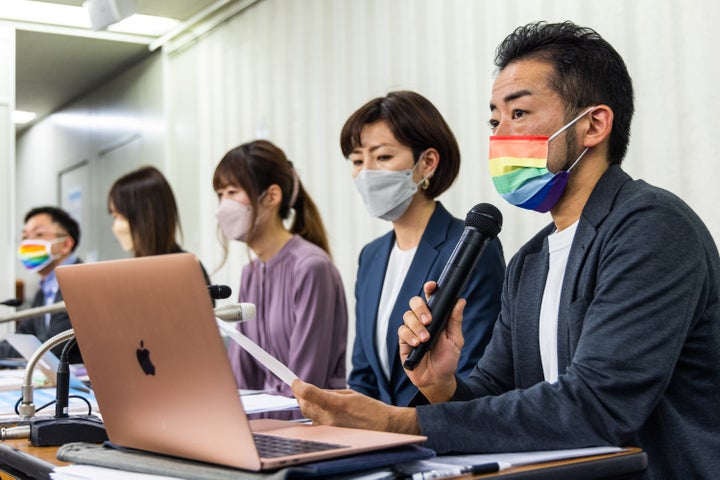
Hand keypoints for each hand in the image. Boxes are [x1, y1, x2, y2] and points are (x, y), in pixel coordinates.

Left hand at [291, 379, 419, 433]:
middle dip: (301, 396)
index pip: (309, 393)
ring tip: (317, 400)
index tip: (294, 381)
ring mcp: (329, 429)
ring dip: (309, 406)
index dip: (298, 386)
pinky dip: (316, 415)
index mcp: (336, 404)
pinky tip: (324, 411)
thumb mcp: (349, 394)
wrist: (383, 426)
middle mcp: (330, 418)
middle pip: (304, 405)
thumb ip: (329, 393)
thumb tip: (312, 392)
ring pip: (309, 415)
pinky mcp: (331, 435)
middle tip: (301, 389)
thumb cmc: (369, 408)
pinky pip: (316, 423)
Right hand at [399, 281, 464, 402]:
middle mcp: (422, 320)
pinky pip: (402, 331)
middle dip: (420, 309)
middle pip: (415, 303)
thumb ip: (455, 320)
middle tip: (428, 321)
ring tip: (425, 339)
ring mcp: (412, 329)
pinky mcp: (403, 341)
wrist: (437, 379)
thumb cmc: (447, 359)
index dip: (430, 289)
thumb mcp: (456, 339)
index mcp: (436, 317)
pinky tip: (416, 343)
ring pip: (407, 316)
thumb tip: (460, 301)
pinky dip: (409, 336)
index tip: (431, 286)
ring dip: (416, 326)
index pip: (430, 298)